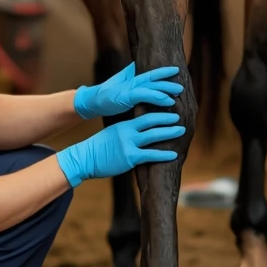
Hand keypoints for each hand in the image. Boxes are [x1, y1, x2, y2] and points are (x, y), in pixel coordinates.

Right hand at [55, 112, 184, 186]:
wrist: (85, 158)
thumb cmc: (99, 148)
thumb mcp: (113, 133)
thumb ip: (127, 131)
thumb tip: (138, 131)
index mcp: (124, 124)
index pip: (144, 114)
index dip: (158, 111)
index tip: (169, 108)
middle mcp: (127, 131)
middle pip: (151, 121)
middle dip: (167, 118)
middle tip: (179, 117)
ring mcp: (128, 143)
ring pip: (154, 135)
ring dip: (169, 132)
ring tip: (181, 131)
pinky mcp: (129, 157)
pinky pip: (150, 155)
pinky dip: (164, 154)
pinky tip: (174, 154)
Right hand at [72, 62, 183, 118]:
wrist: (92, 101)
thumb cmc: (107, 94)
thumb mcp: (121, 84)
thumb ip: (129, 75)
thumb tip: (136, 66)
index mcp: (132, 79)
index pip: (151, 73)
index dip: (164, 71)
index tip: (176, 70)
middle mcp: (132, 81)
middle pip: (154, 78)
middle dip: (168, 80)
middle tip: (182, 85)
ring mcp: (129, 88)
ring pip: (152, 86)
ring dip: (166, 89)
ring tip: (179, 92)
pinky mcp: (126, 96)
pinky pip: (145, 95)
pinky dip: (158, 97)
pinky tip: (168, 101)